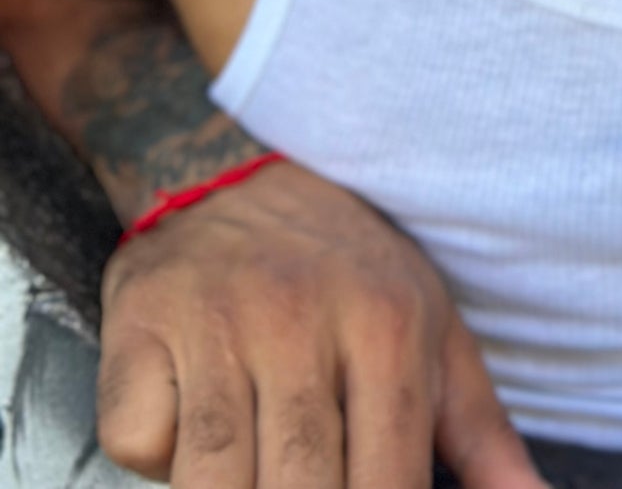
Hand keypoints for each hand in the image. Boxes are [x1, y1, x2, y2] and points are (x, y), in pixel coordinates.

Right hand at [96, 160, 545, 488]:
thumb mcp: (431, 330)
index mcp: (388, 326)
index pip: (388, 483)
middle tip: (303, 486)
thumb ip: (482, 434)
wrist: (238, 166)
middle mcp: (302, 319)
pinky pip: (139, 439)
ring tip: (255, 469)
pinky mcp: (141, 323)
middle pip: (298, 488)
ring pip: (210, 482)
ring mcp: (217, 321)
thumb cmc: (350, 268)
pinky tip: (184, 432)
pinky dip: (155, 457)